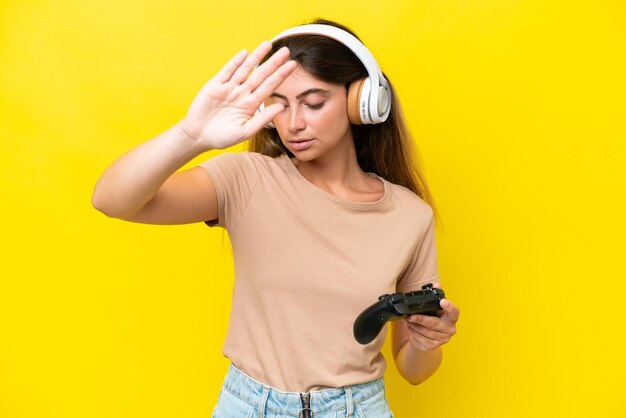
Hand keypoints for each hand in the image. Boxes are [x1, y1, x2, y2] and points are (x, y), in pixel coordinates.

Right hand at [180, 41, 296, 149]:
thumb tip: (281, 107)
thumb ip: (262, 119)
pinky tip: (245, 53)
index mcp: (251, 105)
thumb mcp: (245, 131)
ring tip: (268, 44)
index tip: (292, 65)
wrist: (198, 136)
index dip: (280, 76)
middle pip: (261, 75)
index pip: (270, 87)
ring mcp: (229, 88)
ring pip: (245, 69)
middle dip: (273, 63)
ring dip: (256, 56)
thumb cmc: (222, 137)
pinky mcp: (215, 85)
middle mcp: (242, 94)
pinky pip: (227, 71)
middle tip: (286, 51)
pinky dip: (235, 62)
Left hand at [405, 298, 459, 351]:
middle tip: (410, 316)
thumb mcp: (433, 307)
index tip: (443, 301)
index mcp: (452, 317)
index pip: (454, 312)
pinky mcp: (433, 346)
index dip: (449, 306)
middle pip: (434, 323)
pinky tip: (410, 326)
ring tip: (407, 319)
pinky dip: (413, 332)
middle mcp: (450, 329)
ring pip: (425, 332)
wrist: (427, 337)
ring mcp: (442, 339)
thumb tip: (437, 284)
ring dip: (414, 325)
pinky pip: (420, 338)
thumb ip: (434, 295)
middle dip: (421, 319)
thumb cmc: (432, 318)